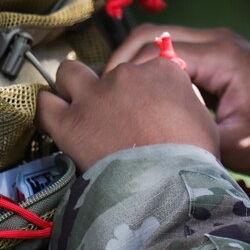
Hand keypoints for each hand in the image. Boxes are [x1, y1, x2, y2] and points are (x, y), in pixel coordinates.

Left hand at [37, 56, 218, 171]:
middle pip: (109, 69)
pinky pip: (44, 105)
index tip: (141, 104)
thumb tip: (176, 105)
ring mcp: (95, 95)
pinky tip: (51, 119)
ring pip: (70, 73)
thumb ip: (186, 103)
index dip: (142, 86)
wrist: (170, 185)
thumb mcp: (204, 122)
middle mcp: (126, 75)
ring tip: (76, 106)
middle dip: (108, 85)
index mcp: (163, 71)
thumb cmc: (194, 160)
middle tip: (111, 110)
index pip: (146, 64)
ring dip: (72, 87)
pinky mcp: (71, 121)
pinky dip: (46, 110)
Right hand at [109, 26, 249, 177]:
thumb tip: (146, 141)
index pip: (155, 51)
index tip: (104, 103)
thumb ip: (191, 135)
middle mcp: (216, 41)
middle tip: (102, 98)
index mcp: (220, 57)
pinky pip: (175, 54)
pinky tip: (141, 100)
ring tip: (116, 99)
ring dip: (136, 67)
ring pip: (159, 42)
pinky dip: (154, 71)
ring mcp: (218, 45)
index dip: (124, 75)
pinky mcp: (219, 57)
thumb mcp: (236, 145)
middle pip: (150, 37)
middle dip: (121, 65)